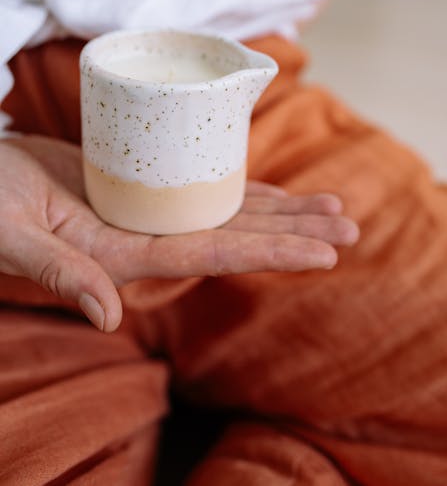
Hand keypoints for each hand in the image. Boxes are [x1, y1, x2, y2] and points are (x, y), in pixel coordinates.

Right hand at [0, 136, 358, 331]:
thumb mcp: (12, 236)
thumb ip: (58, 274)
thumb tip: (107, 318)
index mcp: (121, 256)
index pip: (211, 257)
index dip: (270, 253)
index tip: (324, 252)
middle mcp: (144, 239)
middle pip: (234, 237)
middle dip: (293, 233)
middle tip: (351, 226)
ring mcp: (146, 214)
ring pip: (227, 214)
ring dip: (281, 213)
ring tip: (332, 208)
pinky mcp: (140, 189)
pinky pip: (202, 191)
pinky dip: (242, 191)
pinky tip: (276, 193)